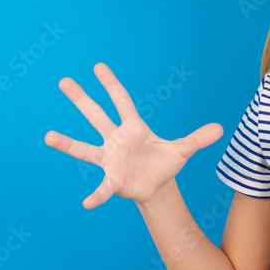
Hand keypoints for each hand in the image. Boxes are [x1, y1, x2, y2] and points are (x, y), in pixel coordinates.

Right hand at [44, 62, 222, 208]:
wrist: (156, 186)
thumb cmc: (165, 163)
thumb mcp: (183, 150)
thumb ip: (198, 139)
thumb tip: (221, 128)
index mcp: (134, 127)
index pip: (121, 101)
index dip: (111, 84)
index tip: (98, 67)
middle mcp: (116, 138)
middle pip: (96, 115)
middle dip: (81, 99)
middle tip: (63, 81)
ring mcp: (110, 157)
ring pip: (85, 148)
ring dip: (67, 143)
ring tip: (47, 136)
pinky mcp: (111, 178)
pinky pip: (102, 187)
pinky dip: (97, 196)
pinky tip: (88, 203)